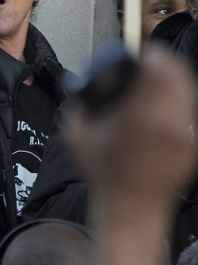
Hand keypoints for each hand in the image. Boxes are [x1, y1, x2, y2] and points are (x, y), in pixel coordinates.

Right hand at [65, 45, 197, 208]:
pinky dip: (176, 99)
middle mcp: (171, 122)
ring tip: (154, 80)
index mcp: (143, 116)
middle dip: (162, 63)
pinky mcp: (191, 144)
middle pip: (177, 75)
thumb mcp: (77, 135)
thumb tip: (86, 86)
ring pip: (186, 91)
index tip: (138, 54)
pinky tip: (160, 104)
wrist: (131, 209)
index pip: (158, 68)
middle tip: (147, 61)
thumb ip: (81, 105)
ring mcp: (185, 134)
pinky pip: (187, 110)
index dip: (149, 55)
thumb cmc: (102, 173)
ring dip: (172, 80)